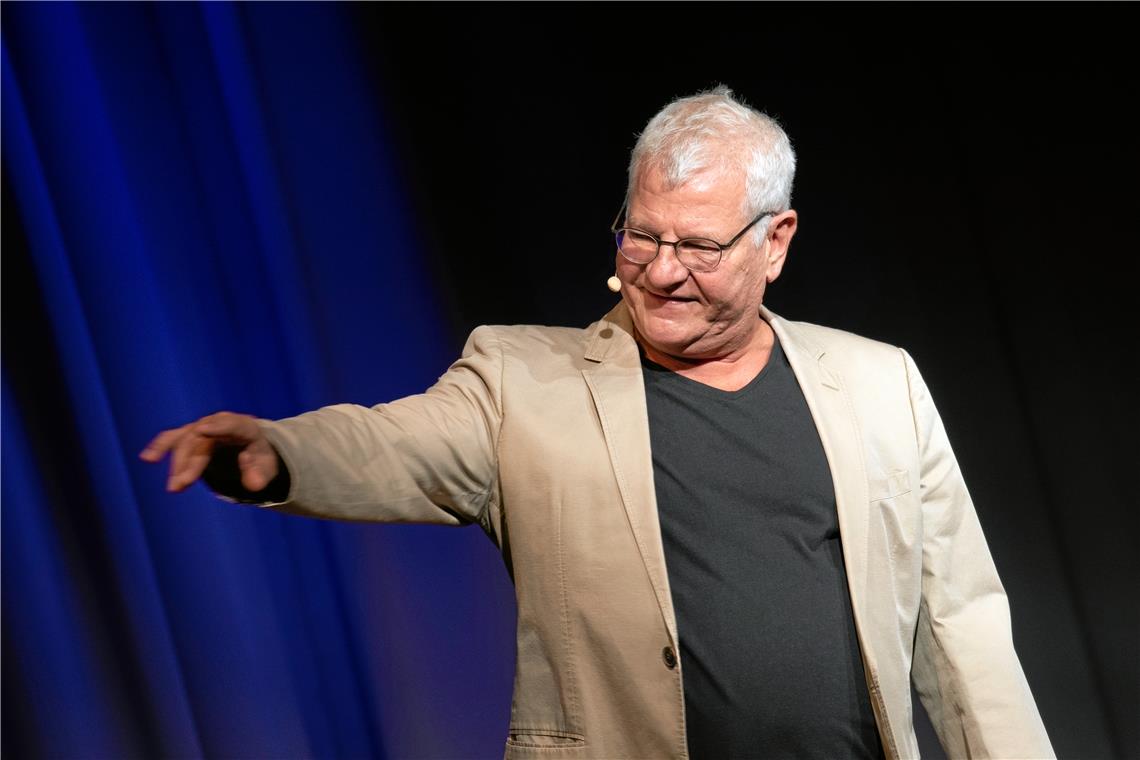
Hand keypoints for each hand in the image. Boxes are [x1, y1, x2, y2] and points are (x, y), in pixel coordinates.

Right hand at [139, 412, 278, 492]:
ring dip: (176, 462)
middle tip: (181, 485)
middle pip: (202, 440)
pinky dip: (160, 446)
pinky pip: (173, 438)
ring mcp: (203, 427)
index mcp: (244, 427)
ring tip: (173, 486)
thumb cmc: (259, 456)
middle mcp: (220, 423)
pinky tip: (147, 458)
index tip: (203, 429)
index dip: (218, 427)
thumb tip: (253, 485)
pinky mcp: (190, 435)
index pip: (232, 425)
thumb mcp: (267, 466)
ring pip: (185, 440)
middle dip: (190, 462)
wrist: (248, 445)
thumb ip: (260, 474)